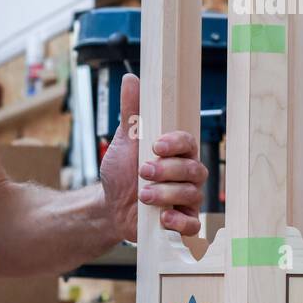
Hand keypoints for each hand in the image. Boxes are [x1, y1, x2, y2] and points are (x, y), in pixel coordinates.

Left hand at [98, 73, 205, 240]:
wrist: (110, 207)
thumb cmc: (122, 173)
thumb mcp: (124, 141)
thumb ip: (130, 113)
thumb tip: (131, 79)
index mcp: (176, 152)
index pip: (188, 142)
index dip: (175, 144)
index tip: (156, 145)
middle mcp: (187, 174)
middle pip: (192, 169)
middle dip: (167, 171)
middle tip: (143, 171)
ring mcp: (187, 198)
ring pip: (191, 194)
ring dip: (166, 194)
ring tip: (143, 195)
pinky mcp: (182, 221)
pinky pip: (193, 222)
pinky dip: (179, 221)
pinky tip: (163, 218)